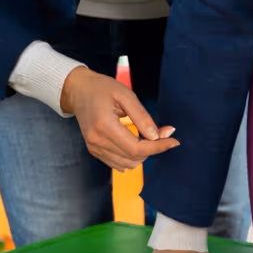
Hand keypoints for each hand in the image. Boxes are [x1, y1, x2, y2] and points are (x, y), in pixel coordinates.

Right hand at [62, 68, 178, 171]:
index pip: (136, 148)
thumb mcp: (125, 94)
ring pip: (127, 164)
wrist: (78, 91)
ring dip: (142, 154)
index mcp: (104, 126)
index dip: (158, 147)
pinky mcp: (94, 150)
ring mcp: (94, 148)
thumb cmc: (102, 88)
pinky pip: (118, 163)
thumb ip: (141, 116)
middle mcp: (97, 141)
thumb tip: (157, 136)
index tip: (174, 141)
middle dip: (152, 148)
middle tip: (162, 132)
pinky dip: (131, 157)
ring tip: (148, 136)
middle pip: (133, 158)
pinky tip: (136, 142)